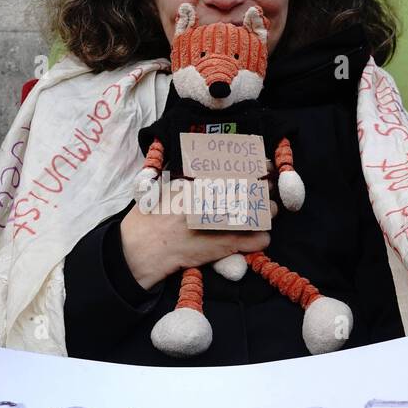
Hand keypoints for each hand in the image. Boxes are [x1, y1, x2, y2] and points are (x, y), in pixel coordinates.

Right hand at [118, 179, 273, 289]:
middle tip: (269, 193)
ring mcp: (216, 221)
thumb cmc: (148, 218)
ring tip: (266, 215)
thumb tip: (198, 158)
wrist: (138, 250)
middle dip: (265, 190)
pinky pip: (253, 240)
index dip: (258, 168)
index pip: (238, 169)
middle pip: (253, 189)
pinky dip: (259, 239)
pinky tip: (259, 238)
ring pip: (259, 214)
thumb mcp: (164, 187)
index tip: (267, 169)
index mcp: (197, 181)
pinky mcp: (220, 245)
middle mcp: (210, 197)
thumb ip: (184, 173)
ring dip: (266, 214)